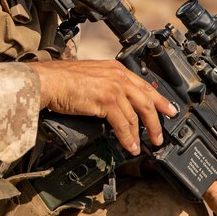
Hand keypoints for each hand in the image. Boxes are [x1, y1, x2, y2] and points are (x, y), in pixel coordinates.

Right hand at [30, 58, 177, 155]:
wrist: (48, 81)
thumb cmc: (61, 79)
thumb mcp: (90, 75)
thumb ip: (104, 84)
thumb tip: (112, 102)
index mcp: (115, 69)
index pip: (144, 85)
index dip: (159, 100)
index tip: (168, 109)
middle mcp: (118, 76)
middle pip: (147, 100)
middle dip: (157, 121)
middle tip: (160, 135)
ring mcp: (113, 88)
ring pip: (137, 114)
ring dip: (143, 134)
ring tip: (144, 146)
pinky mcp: (106, 101)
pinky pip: (123, 124)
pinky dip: (128, 138)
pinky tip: (130, 146)